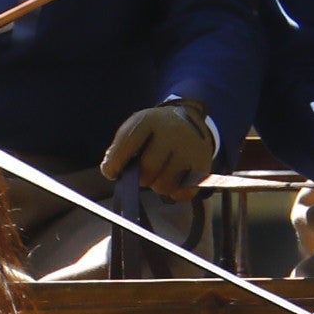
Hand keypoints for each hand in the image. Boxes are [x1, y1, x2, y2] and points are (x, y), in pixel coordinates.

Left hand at [98, 103, 218, 200]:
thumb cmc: (155, 131)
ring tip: (160, 174)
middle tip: (142, 174)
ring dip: (158, 186)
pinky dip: (175, 193)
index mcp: (149, 121)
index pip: (127, 144)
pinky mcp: (203, 165)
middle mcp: (171, 132)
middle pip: (148, 170)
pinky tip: (174, 180)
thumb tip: (110, 170)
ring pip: (165, 185)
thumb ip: (120, 148)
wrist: (189, 120)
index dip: (115, 163)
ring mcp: (189, 149)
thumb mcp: (136, 129)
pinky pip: (183, 193)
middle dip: (140, 178)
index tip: (111, 172)